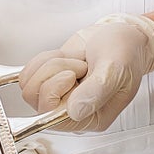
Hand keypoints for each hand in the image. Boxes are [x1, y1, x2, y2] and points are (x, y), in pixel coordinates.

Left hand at [18, 14, 153, 132]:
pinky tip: (66, 57)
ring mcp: (60, 96)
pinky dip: (43, 58)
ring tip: (76, 61)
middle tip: (80, 65)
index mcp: (93, 118)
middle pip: (37, 99)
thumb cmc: (125, 53)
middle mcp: (73, 111)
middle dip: (55, 72)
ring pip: (30, 85)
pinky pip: (28, 73)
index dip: (55, 92)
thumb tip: (74, 111)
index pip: (54, 119)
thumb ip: (97, 90)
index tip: (72, 75)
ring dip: (51, 64)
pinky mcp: (50, 81)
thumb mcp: (116, 69)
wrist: (119, 35)